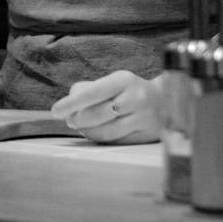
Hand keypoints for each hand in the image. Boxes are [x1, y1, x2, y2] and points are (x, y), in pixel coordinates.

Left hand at [50, 71, 164, 144]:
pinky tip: (95, 134)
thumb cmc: (130, 90)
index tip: (55, 111)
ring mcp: (143, 119)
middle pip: (98, 115)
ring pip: (107, 131)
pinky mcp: (146, 135)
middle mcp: (136, 98)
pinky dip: (101, 139)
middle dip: (78, 120)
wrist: (166, 101)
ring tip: (80, 128)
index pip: (92, 92)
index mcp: (124, 80)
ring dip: (88, 132)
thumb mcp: (113, 82)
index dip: (71, 103)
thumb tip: (70, 103)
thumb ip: (89, 89)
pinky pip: (117, 141)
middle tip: (70, 121)